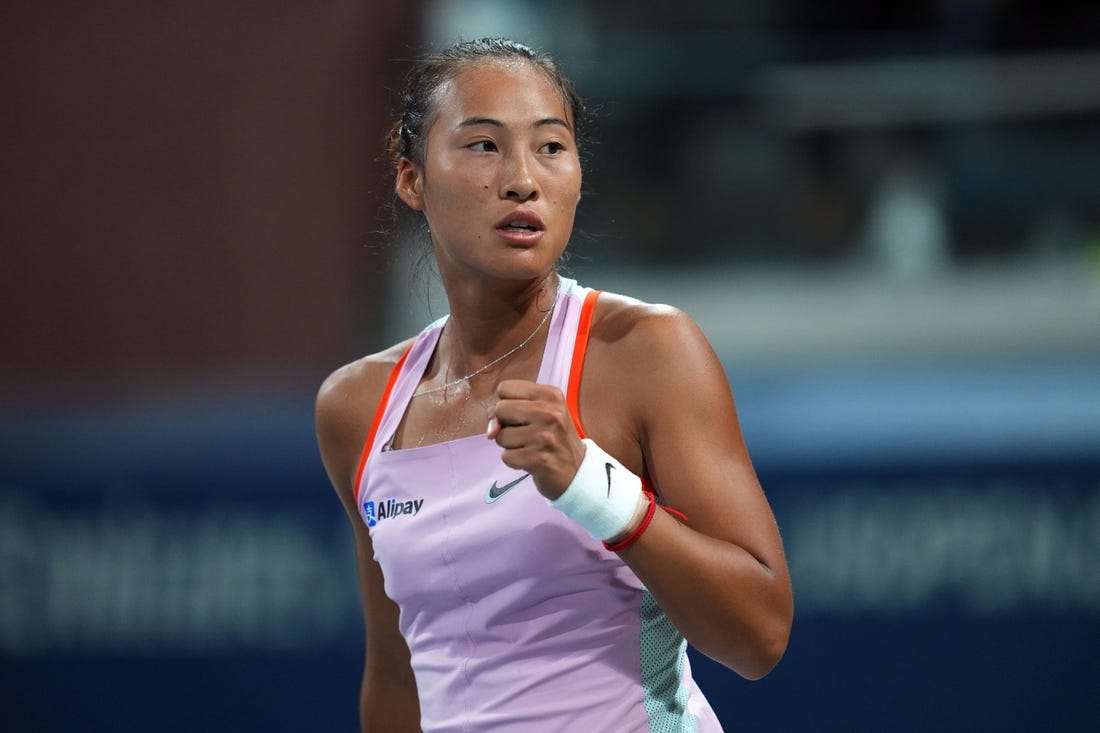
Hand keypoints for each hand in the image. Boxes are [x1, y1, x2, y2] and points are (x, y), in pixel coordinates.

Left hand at [486, 379, 585, 499]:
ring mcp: (544, 436)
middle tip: (524, 432)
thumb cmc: (554, 438)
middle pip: (499, 409)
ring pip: (500, 436)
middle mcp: (550, 412)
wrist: (577, 471)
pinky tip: (531, 460)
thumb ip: (511, 411)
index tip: (518, 415)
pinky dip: (514, 461)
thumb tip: (491, 431)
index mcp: (550, 395)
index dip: (505, 403)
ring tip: (530, 447)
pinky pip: (506, 457)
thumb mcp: (541, 413)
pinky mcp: (539, 459)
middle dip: (504, 424)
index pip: (504, 388)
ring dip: (510, 445)